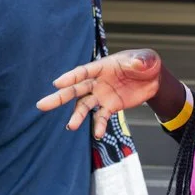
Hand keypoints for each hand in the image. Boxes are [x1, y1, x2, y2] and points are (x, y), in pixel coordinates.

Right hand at [36, 49, 162, 139]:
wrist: (153, 79)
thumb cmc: (145, 63)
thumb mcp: (147, 59)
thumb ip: (142, 61)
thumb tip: (139, 63)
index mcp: (103, 66)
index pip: (83, 71)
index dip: (71, 77)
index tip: (56, 83)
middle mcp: (98, 81)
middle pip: (75, 89)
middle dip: (59, 97)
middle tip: (41, 105)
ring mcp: (102, 94)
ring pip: (84, 105)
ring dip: (77, 115)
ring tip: (70, 126)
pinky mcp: (110, 106)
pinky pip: (101, 116)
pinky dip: (98, 125)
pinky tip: (97, 134)